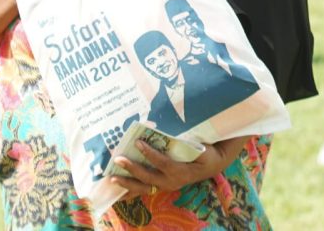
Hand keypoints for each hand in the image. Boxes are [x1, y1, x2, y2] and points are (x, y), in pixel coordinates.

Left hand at [109, 135, 248, 200]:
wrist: (211, 166)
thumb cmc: (205, 153)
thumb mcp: (202, 147)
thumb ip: (188, 142)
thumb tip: (172, 131)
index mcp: (180, 171)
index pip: (162, 162)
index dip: (149, 153)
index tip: (138, 142)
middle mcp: (171, 182)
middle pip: (148, 177)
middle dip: (132, 169)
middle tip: (118, 159)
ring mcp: (166, 186)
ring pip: (144, 188)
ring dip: (127, 184)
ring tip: (112, 179)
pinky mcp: (162, 187)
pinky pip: (145, 191)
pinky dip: (131, 192)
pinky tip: (119, 193)